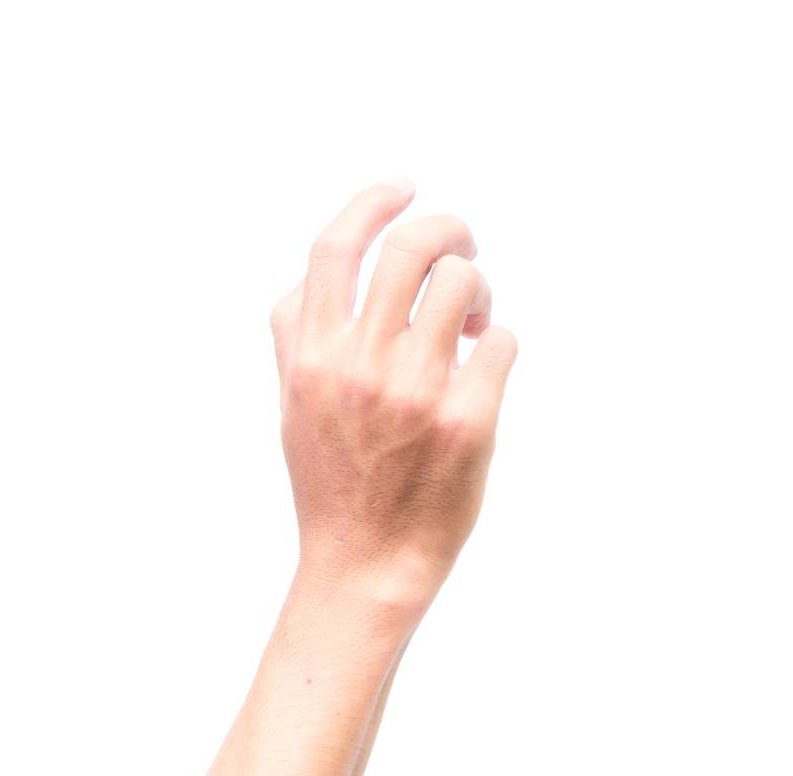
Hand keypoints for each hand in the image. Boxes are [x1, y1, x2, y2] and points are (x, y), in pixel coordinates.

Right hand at [271, 181, 516, 603]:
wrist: (365, 569)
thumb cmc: (332, 488)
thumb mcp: (291, 410)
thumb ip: (294, 339)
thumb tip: (309, 276)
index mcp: (313, 359)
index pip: (336, 248)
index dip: (374, 202)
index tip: (403, 188)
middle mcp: (362, 368)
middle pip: (412, 248)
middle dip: (448, 230)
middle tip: (462, 246)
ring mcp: (418, 394)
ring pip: (464, 284)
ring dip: (477, 290)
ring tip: (471, 322)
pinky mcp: (469, 423)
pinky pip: (501, 342)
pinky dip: (497, 344)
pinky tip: (481, 370)